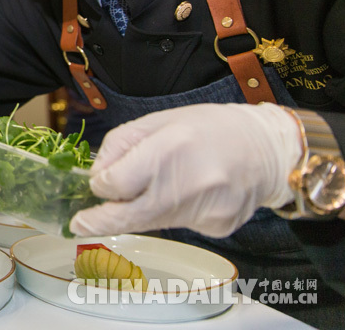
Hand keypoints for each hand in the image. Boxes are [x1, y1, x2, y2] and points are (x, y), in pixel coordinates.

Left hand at [70, 103, 301, 237]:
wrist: (268, 149)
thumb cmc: (209, 128)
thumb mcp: (158, 120)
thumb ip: (121, 146)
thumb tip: (97, 176)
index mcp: (169, 151)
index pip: (115, 185)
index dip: (102, 185)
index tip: (99, 184)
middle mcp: (187, 185)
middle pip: (128, 217)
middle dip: (99, 222)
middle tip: (79, 224)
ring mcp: (205, 212)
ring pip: (151, 223)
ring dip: (138, 212)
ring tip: (151, 190)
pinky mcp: (216, 228)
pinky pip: (179, 224)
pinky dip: (172, 212)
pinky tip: (192, 193)